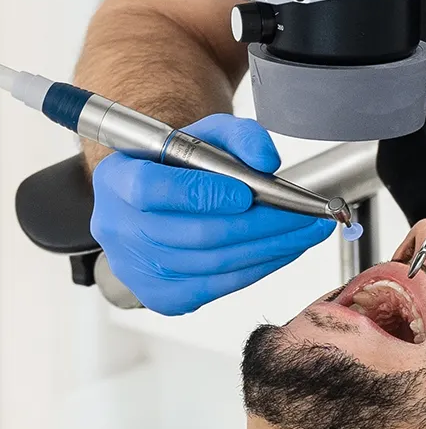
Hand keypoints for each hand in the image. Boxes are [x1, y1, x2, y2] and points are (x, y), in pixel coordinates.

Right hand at [91, 114, 333, 314]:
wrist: (162, 195)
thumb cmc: (183, 162)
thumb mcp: (208, 132)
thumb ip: (240, 136)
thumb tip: (266, 161)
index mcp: (117, 179)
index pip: (151, 190)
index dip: (200, 194)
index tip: (246, 193)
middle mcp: (117, 228)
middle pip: (192, 234)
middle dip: (259, 225)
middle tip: (304, 214)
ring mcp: (136, 268)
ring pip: (209, 264)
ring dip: (268, 249)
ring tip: (306, 231)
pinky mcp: (160, 295)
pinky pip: (215, 286)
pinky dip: (256, 268)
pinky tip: (283, 250)